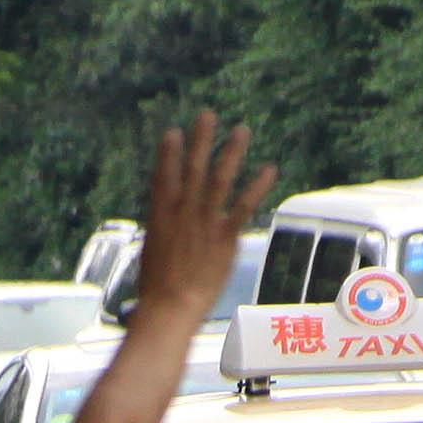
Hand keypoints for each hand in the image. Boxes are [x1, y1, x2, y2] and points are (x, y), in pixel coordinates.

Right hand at [129, 111, 274, 333]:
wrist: (170, 307)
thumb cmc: (157, 290)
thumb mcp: (153, 253)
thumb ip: (164, 234)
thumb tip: (168, 229)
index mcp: (160, 215)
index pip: (163, 176)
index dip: (168, 153)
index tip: (173, 132)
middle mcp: (183, 212)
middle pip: (193, 168)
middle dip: (201, 140)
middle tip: (208, 115)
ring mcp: (205, 222)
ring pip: (220, 179)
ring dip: (231, 152)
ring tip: (241, 131)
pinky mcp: (225, 237)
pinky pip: (243, 206)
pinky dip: (257, 186)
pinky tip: (269, 169)